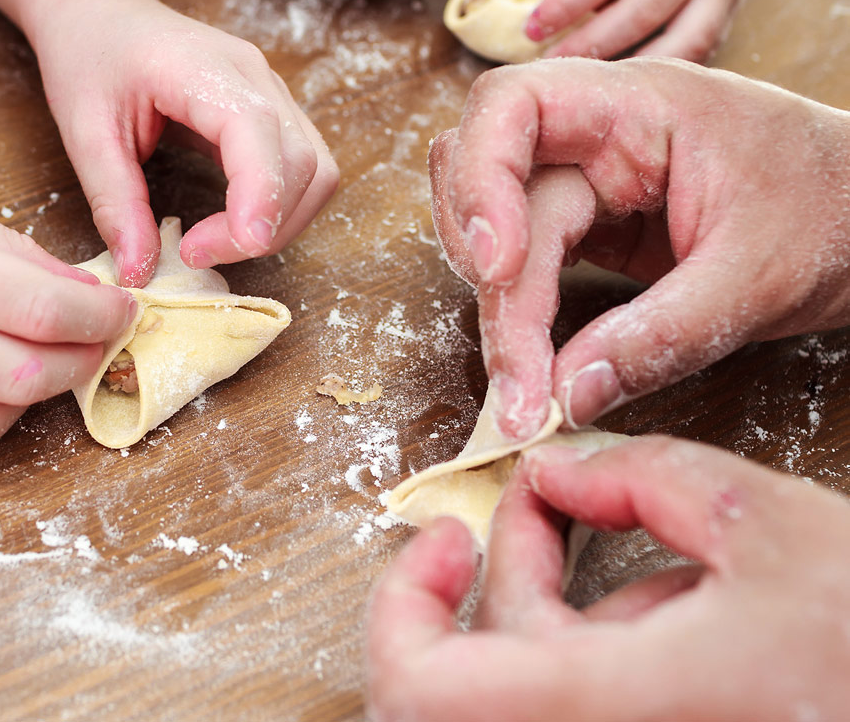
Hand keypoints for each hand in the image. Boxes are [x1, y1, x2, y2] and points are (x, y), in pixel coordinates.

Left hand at [28, 0, 338, 286]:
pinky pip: (304, 167)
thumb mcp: (84, 133)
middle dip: (262, 227)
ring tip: (213, 242)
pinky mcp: (273, 110)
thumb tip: (138, 273)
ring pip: (318, 171)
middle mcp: (256, 76)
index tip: (204, 251)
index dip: (254, 204)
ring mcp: (272, 91)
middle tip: (193, 254)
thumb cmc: (90, 57)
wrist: (100, 11)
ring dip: (278, 222)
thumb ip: (115, 204)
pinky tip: (229, 221)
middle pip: (305, 164)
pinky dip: (278, 207)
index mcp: (207, 69)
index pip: (261, 138)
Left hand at [368, 436, 849, 720]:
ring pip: (539, 685)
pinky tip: (672, 591)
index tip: (446, 535)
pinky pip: (593, 701)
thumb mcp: (765, 525)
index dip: (402, 607)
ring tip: (616, 523)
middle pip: (477, 678)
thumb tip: (558, 469)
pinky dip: (605, 642)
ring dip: (556, 598)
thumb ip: (640, 477)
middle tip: (539, 501)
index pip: (421, 693)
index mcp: (607, 712)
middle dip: (501, 572)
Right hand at [429, 57, 849, 438]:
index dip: (481, 180)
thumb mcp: (760, 279)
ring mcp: (590, 179)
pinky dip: (520, 315)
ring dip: (498, 307)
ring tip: (523, 386)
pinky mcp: (593, 225)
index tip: (497, 265)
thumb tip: (565, 395)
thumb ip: (661, 337)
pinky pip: (527, 263)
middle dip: (492, 281)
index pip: (512, 107)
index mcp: (643, 104)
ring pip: (494, 231)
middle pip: (489, 185)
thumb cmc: (838, 216)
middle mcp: (599, 133)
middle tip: (517, 379)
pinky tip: (534, 368)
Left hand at [527, 0, 760, 60]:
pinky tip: (629, 78)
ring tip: (590, 79)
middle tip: (551, 62)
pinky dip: (662, 70)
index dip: (565, 6)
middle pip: (640, 13)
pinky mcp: (734, 6)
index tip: (532, 28)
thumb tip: (570, 20)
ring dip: (630, 68)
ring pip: (679, 43)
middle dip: (589, 44)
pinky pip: (701, 50)